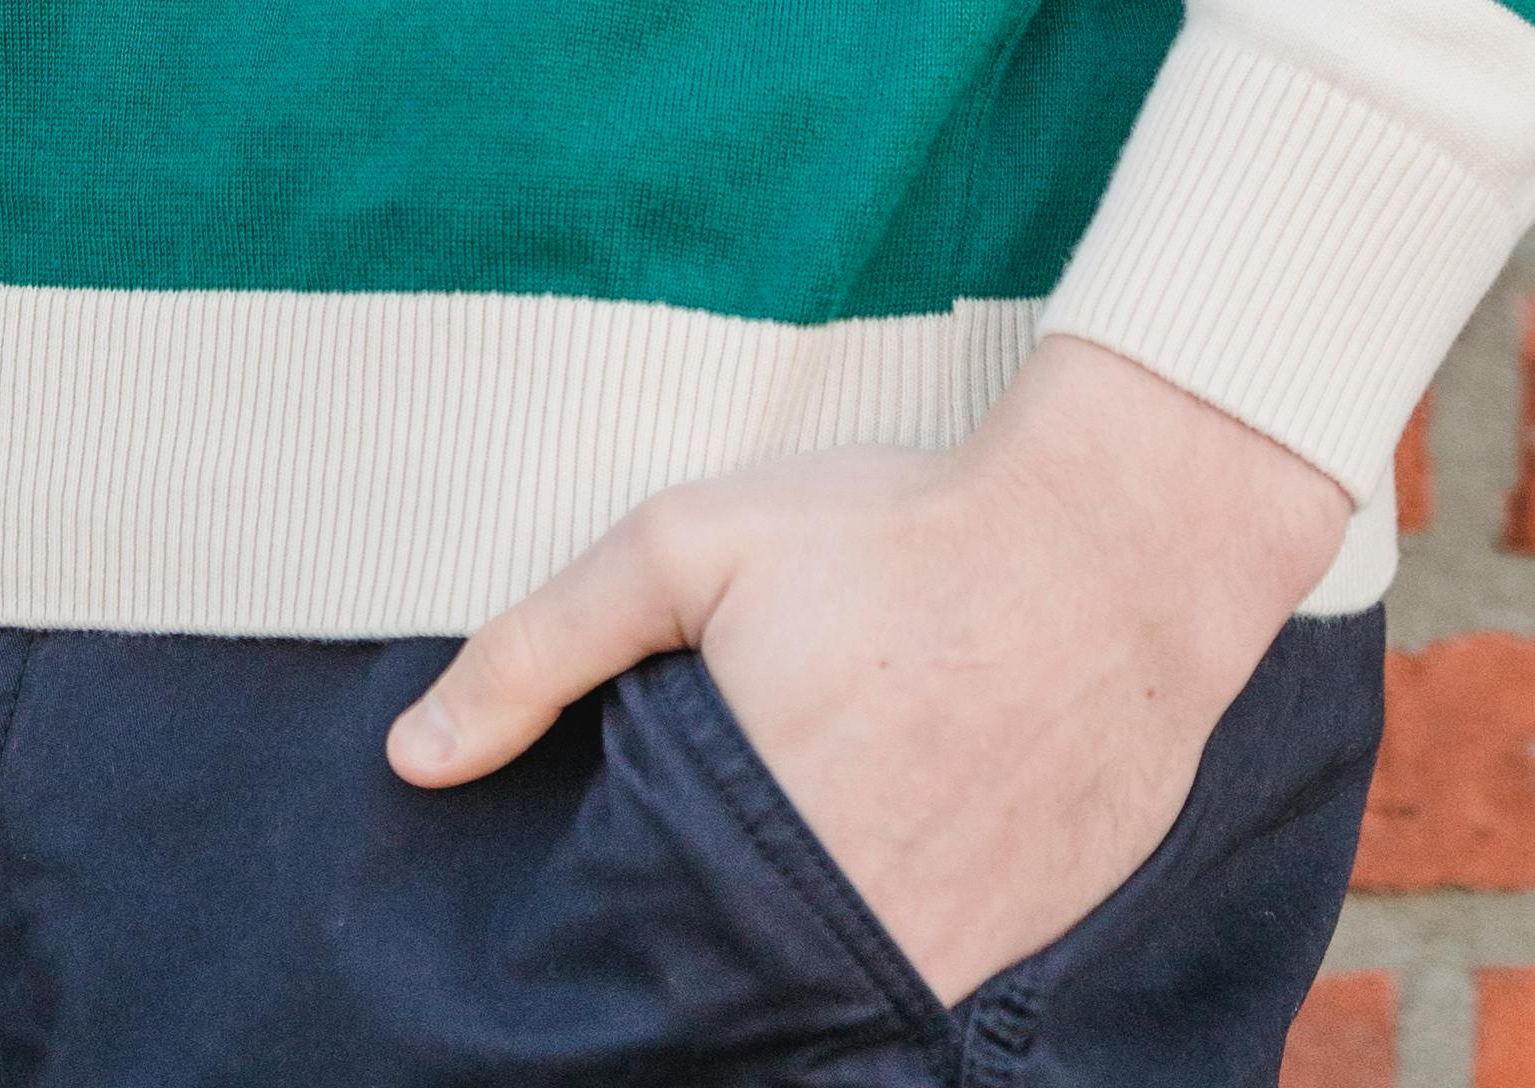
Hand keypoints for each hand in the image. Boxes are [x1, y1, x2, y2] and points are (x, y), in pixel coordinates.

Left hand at [384, 335, 1353, 1005]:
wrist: (1120, 544)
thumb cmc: (898, 531)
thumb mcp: (692, 544)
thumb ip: (542, 648)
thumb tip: (414, 759)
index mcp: (747, 855)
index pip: (629, 967)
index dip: (597, 940)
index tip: (578, 907)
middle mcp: (846, 936)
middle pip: (723, 996)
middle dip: (688, 951)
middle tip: (698, 860)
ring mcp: (945, 962)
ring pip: (816, 1003)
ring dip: (778, 955)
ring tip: (775, 862)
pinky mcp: (1016, 956)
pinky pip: (912, 989)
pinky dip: (874, 943)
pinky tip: (871, 853)